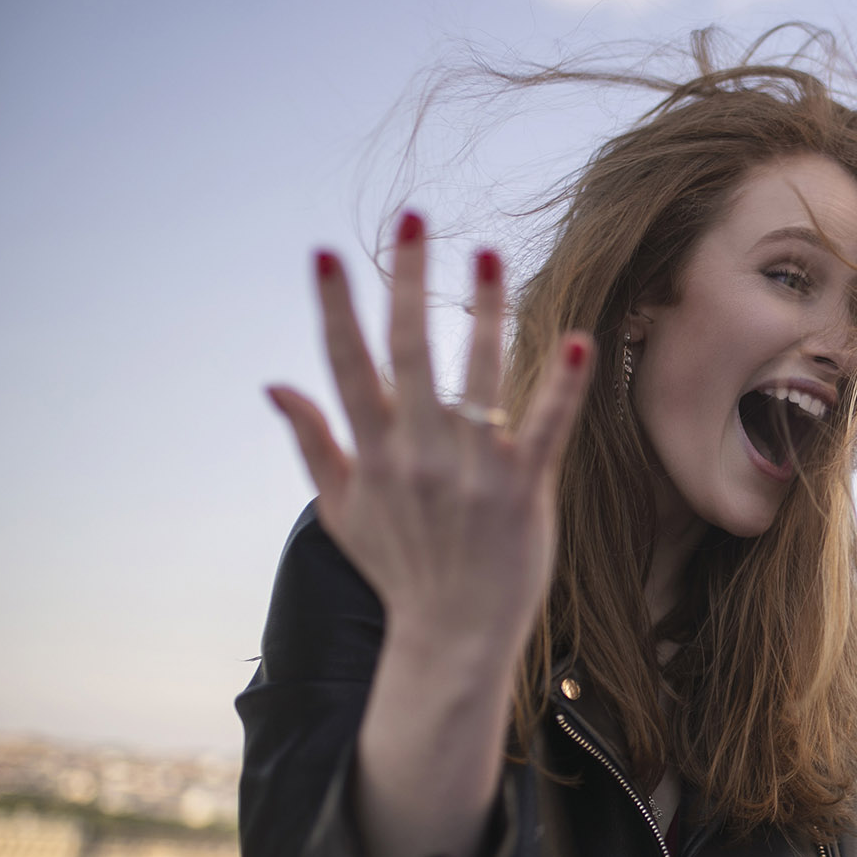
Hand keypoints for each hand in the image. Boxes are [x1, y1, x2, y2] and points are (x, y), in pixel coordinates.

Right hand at [266, 212, 592, 856]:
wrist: (451, 639)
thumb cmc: (400, 569)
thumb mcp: (340, 509)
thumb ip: (312, 442)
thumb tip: (275, 385)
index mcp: (373, 452)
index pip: (346, 364)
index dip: (335, 307)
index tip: (324, 253)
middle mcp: (418, 452)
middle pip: (409, 350)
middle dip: (409, 280)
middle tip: (415, 217)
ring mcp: (472, 470)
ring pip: (480, 374)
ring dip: (485, 311)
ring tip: (488, 254)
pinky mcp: (524, 489)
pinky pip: (546, 427)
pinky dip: (563, 385)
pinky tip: (581, 340)